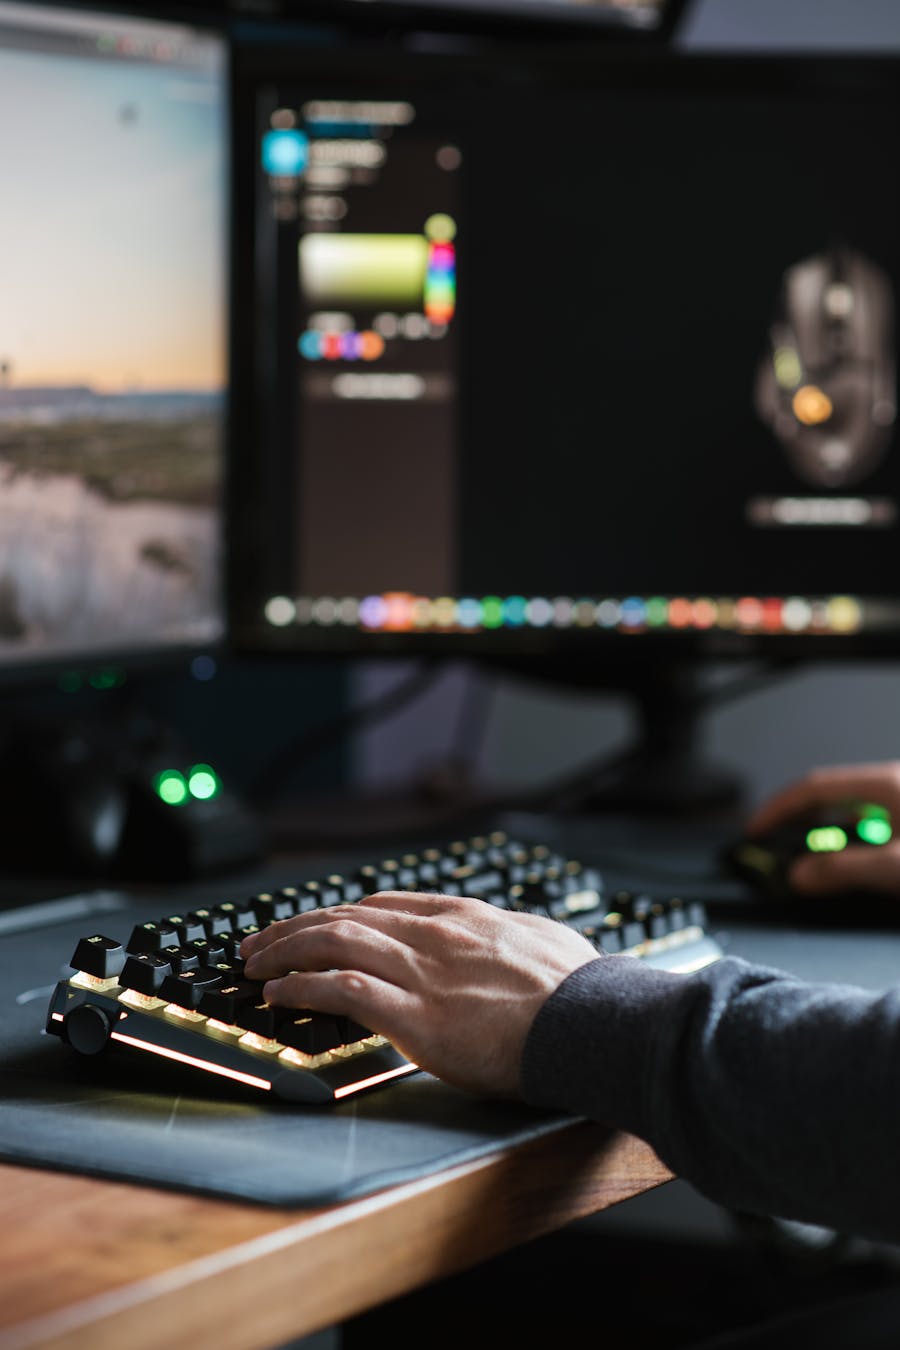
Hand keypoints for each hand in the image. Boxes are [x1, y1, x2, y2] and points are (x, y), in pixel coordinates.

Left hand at [241, 892, 597, 1094]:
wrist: (594, 1023)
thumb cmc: (579, 991)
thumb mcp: (543, 941)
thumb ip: (509, 936)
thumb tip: (507, 938)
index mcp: (464, 917)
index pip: (383, 904)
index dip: (338, 914)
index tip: (314, 924)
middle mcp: (435, 935)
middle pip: (346, 917)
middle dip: (294, 927)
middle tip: (259, 941)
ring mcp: (423, 972)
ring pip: (333, 942)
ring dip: (284, 951)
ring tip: (253, 965)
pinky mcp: (416, 1016)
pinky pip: (341, 989)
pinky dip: (300, 986)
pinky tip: (278, 993)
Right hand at [745, 761, 899, 895]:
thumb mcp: (893, 865)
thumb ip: (843, 869)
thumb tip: (799, 875)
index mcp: (885, 782)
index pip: (814, 787)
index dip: (779, 807)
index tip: (756, 829)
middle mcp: (892, 787)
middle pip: (830, 799)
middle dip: (798, 822)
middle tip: (772, 843)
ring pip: (851, 816)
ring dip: (826, 839)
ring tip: (806, 861)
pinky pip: (869, 829)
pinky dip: (848, 846)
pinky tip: (847, 865)